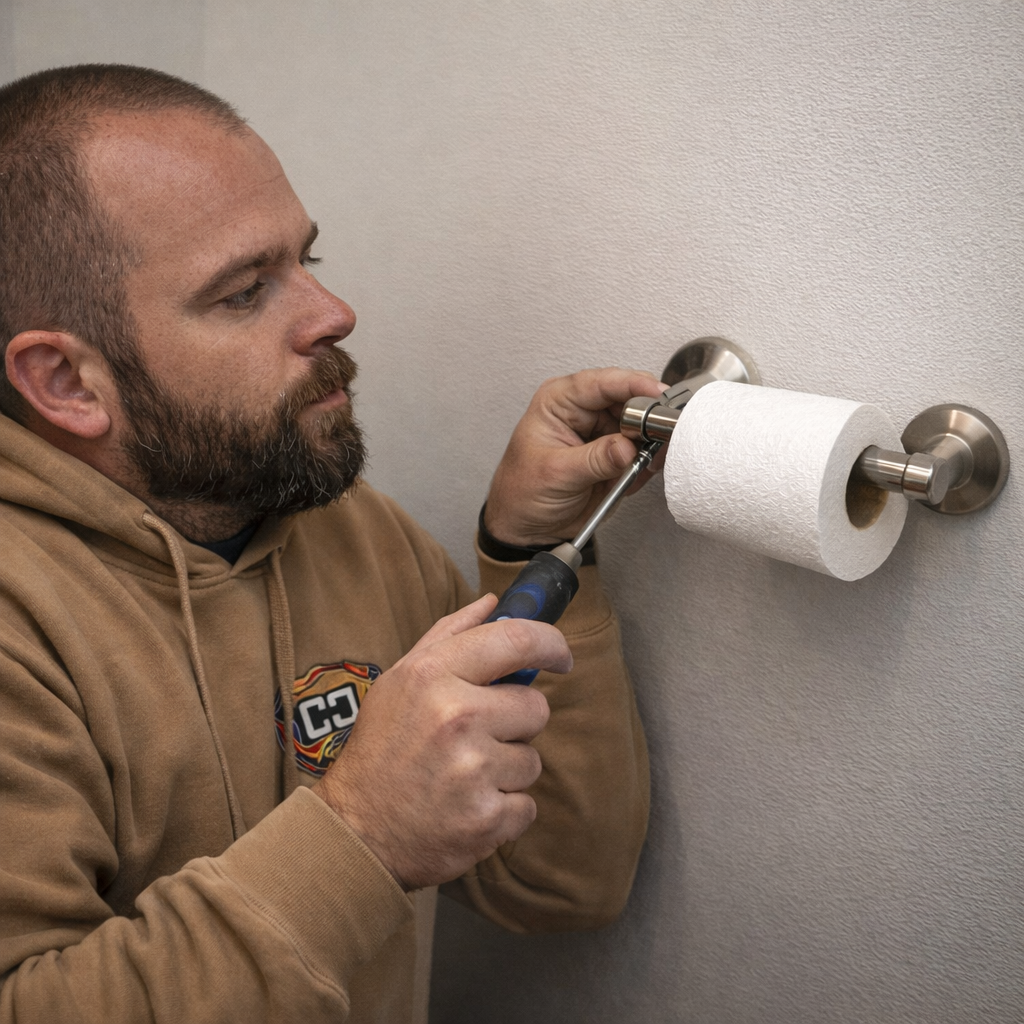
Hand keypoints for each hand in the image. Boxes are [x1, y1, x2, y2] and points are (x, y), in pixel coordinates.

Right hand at [313, 595, 571, 889]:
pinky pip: (527, 805)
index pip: (517, 640)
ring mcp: (472, 771)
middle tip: (474, 739)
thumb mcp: (401, 680)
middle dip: (514, 724)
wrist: (354, 832)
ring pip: (532, 760)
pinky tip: (466, 808)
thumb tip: (493, 602)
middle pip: (536, 708)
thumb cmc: (382, 749)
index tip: (559, 656)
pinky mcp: (486, 819)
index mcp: (434, 675)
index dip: (551, 644)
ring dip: (506, 771)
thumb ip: (450, 634)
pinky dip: (503, 810)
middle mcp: (456, 717)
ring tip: (461, 776)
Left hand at [484, 367, 665, 545]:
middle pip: (628, 399)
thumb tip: (628, 448)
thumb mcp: (557, 474)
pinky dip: (648, 461)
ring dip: (651, 441)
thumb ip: (596, 459)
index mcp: (559, 402)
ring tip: (650, 458)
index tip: (657, 394)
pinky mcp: (616, 455)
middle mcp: (583, 411)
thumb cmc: (524, 492)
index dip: (632, 384)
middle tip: (660, 433)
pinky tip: (642, 471)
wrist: (529, 528)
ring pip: (641, 426)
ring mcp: (602, 433)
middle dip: (647, 416)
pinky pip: (643, 451)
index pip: (601, 382)